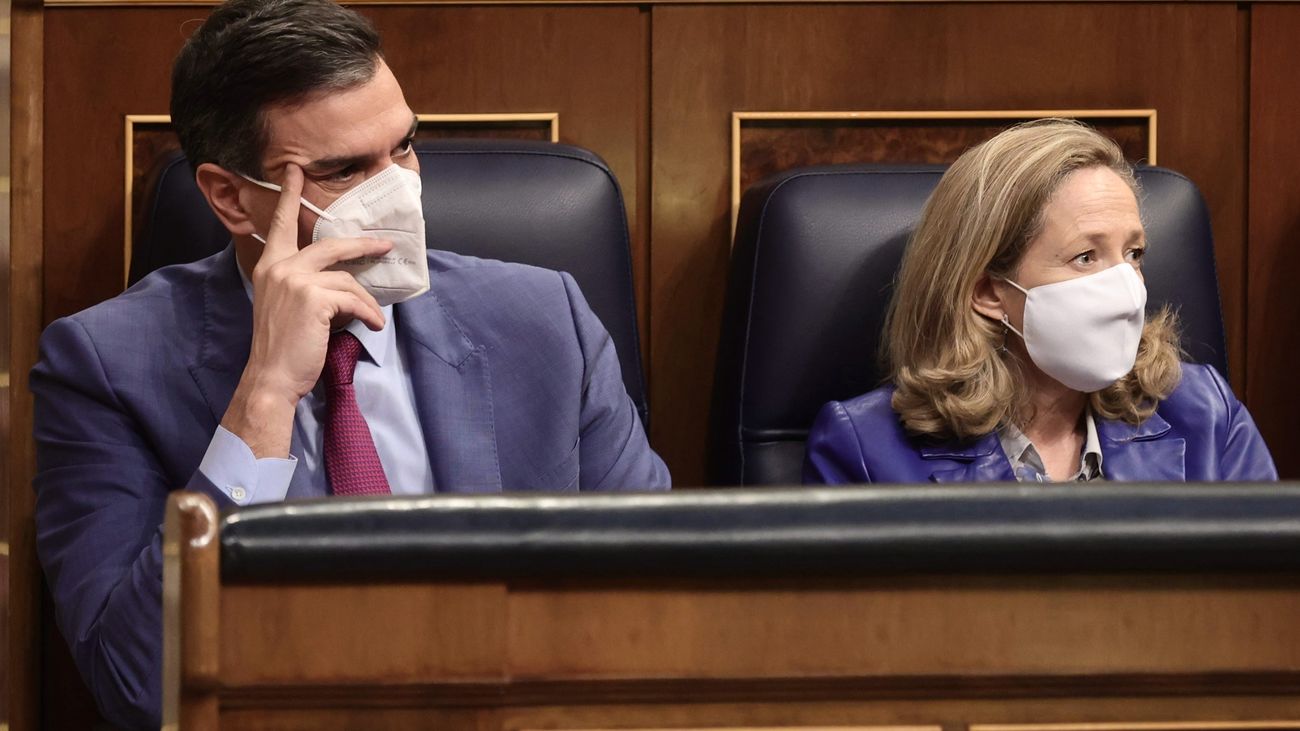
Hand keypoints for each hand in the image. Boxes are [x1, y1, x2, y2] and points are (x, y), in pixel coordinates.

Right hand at [220, 164, 392, 457]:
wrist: (272, 377)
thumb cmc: (282, 346)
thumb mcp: (285, 305)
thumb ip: (303, 284)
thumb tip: (340, 280)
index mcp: (270, 265)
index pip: (280, 224)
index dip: (291, 197)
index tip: (295, 170)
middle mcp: (280, 266)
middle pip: (332, 245)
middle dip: (363, 246)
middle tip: (385, 246)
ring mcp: (296, 280)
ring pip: (348, 280)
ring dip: (366, 302)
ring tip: (374, 319)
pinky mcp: (315, 298)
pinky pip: (354, 300)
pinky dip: (367, 314)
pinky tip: (372, 326)